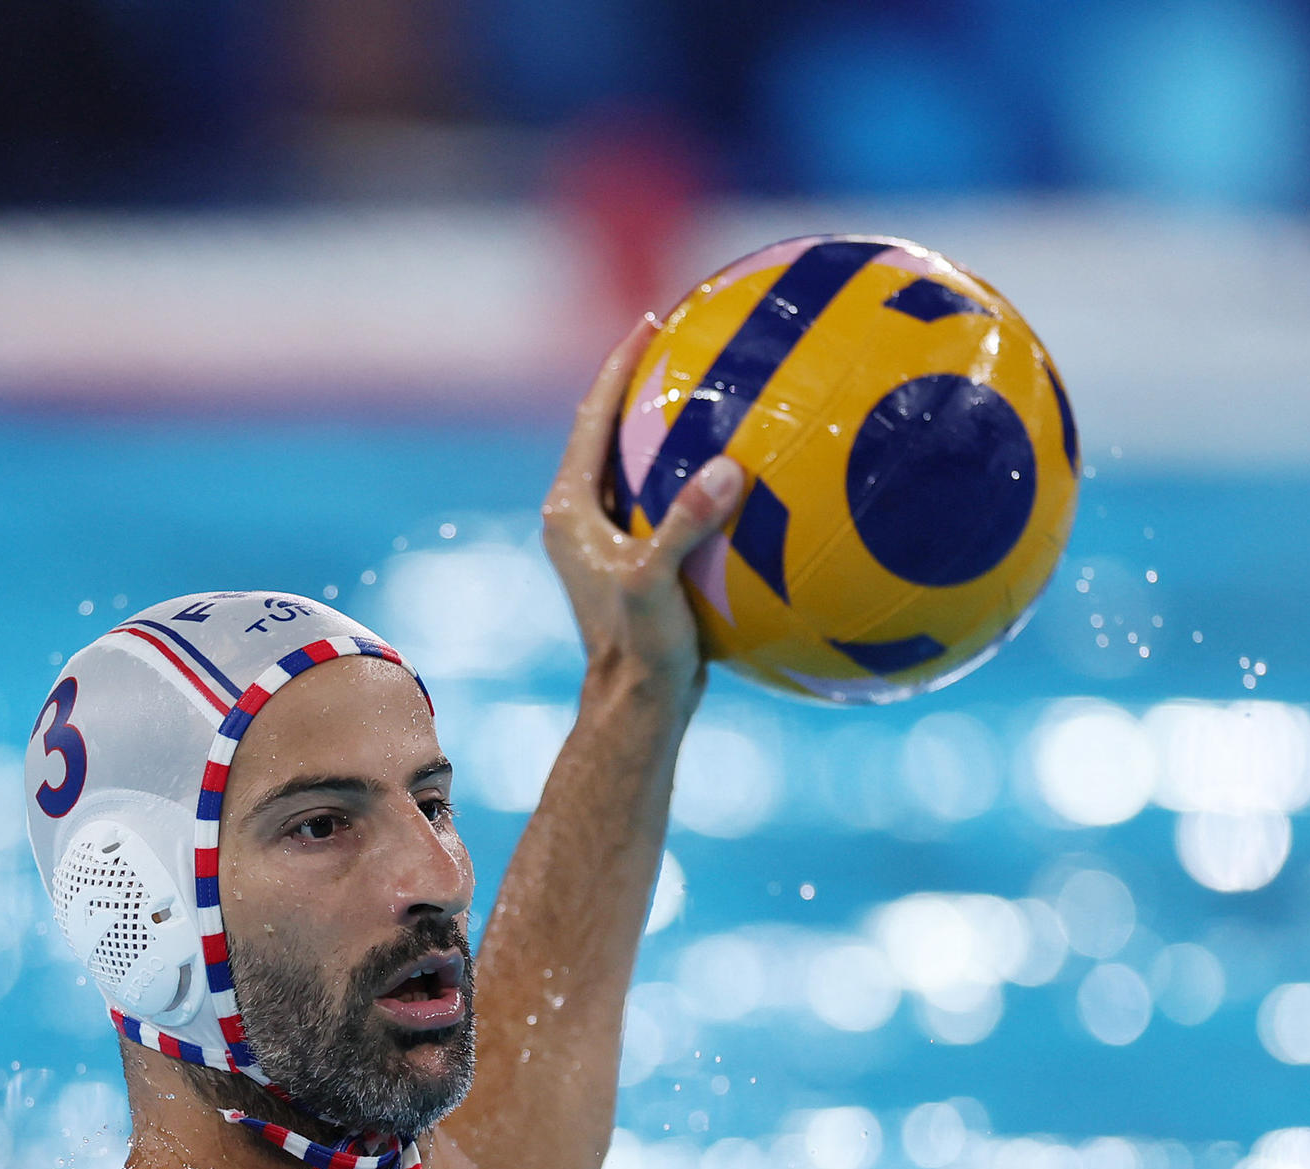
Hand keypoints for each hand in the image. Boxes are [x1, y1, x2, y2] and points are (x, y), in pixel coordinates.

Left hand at [540, 317, 748, 709]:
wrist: (638, 706)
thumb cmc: (641, 648)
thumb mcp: (659, 581)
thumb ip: (687, 523)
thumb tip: (726, 469)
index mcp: (570, 510)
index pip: (591, 417)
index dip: (619, 366)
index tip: (651, 322)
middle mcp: (580, 518)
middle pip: (608, 430)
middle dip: (640, 384)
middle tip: (681, 341)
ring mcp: (605, 540)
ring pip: (635, 465)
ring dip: (665, 429)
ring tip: (710, 392)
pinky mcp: (635, 561)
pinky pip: (663, 500)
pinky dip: (691, 478)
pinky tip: (739, 471)